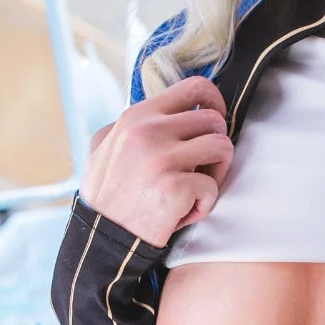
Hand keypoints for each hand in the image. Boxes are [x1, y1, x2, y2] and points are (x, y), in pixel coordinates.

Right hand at [79, 77, 233, 247]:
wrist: (102, 238)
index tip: (214, 123)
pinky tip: (182, 212)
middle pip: (213, 120)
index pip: (193, 86)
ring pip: (222, 147)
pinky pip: (212, 186)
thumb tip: (164, 108)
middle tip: (203, 170)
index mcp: (136, 116)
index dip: (215, 101)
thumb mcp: (106, 146)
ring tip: (197, 189)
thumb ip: (133, 125)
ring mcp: (162, 157)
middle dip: (216, 146)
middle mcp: (148, 130)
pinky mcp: (175, 186)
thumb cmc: (109, 195)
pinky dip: (203, 204)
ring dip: (217, 172)